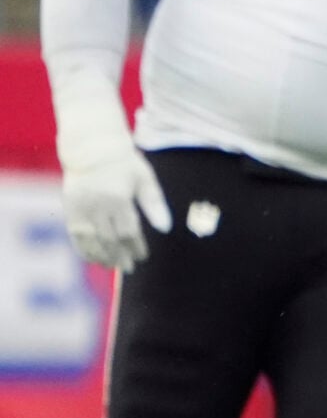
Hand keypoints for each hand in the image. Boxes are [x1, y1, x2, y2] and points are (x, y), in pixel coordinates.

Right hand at [53, 77, 168, 270]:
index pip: (129, 232)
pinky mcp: (69, 209)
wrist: (92, 149)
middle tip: (129, 268)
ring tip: (113, 267)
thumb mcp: (145, 179)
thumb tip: (166, 228)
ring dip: (102, 256)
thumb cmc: (125, 164)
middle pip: (110, 239)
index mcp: (118, 198)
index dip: (136, 247)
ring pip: (91, 240)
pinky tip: (93, 259)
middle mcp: (97, 205)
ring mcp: (81, 208)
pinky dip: (84, 249)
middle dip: (120, 256)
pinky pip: (76, 235)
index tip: (143, 256)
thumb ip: (154, 204)